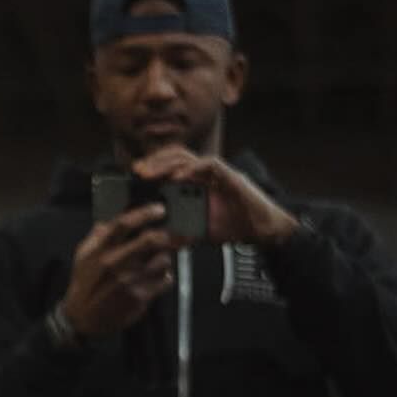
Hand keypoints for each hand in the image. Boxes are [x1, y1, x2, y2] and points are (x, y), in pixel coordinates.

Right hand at [60, 202, 178, 340]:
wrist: (82, 318)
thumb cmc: (84, 284)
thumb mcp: (82, 257)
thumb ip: (96, 237)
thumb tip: (108, 220)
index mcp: (100, 249)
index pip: (124, 223)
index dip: (146, 213)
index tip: (160, 210)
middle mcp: (115, 262)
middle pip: (152, 239)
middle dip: (167, 235)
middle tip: (172, 236)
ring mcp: (129, 280)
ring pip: (164, 260)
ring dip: (164, 260)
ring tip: (156, 264)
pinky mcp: (141, 296)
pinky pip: (166, 280)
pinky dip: (165, 278)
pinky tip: (154, 281)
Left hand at [133, 146, 299, 245]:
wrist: (261, 231)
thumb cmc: (232, 228)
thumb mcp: (196, 231)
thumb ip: (177, 230)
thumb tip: (156, 239)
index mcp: (195, 183)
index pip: (171, 166)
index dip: (152, 167)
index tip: (134, 176)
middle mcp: (205, 174)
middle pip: (176, 156)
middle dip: (154, 161)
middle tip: (136, 171)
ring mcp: (218, 173)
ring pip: (188, 157)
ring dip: (166, 163)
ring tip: (149, 173)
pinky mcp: (231, 176)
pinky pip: (209, 165)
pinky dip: (191, 170)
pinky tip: (176, 179)